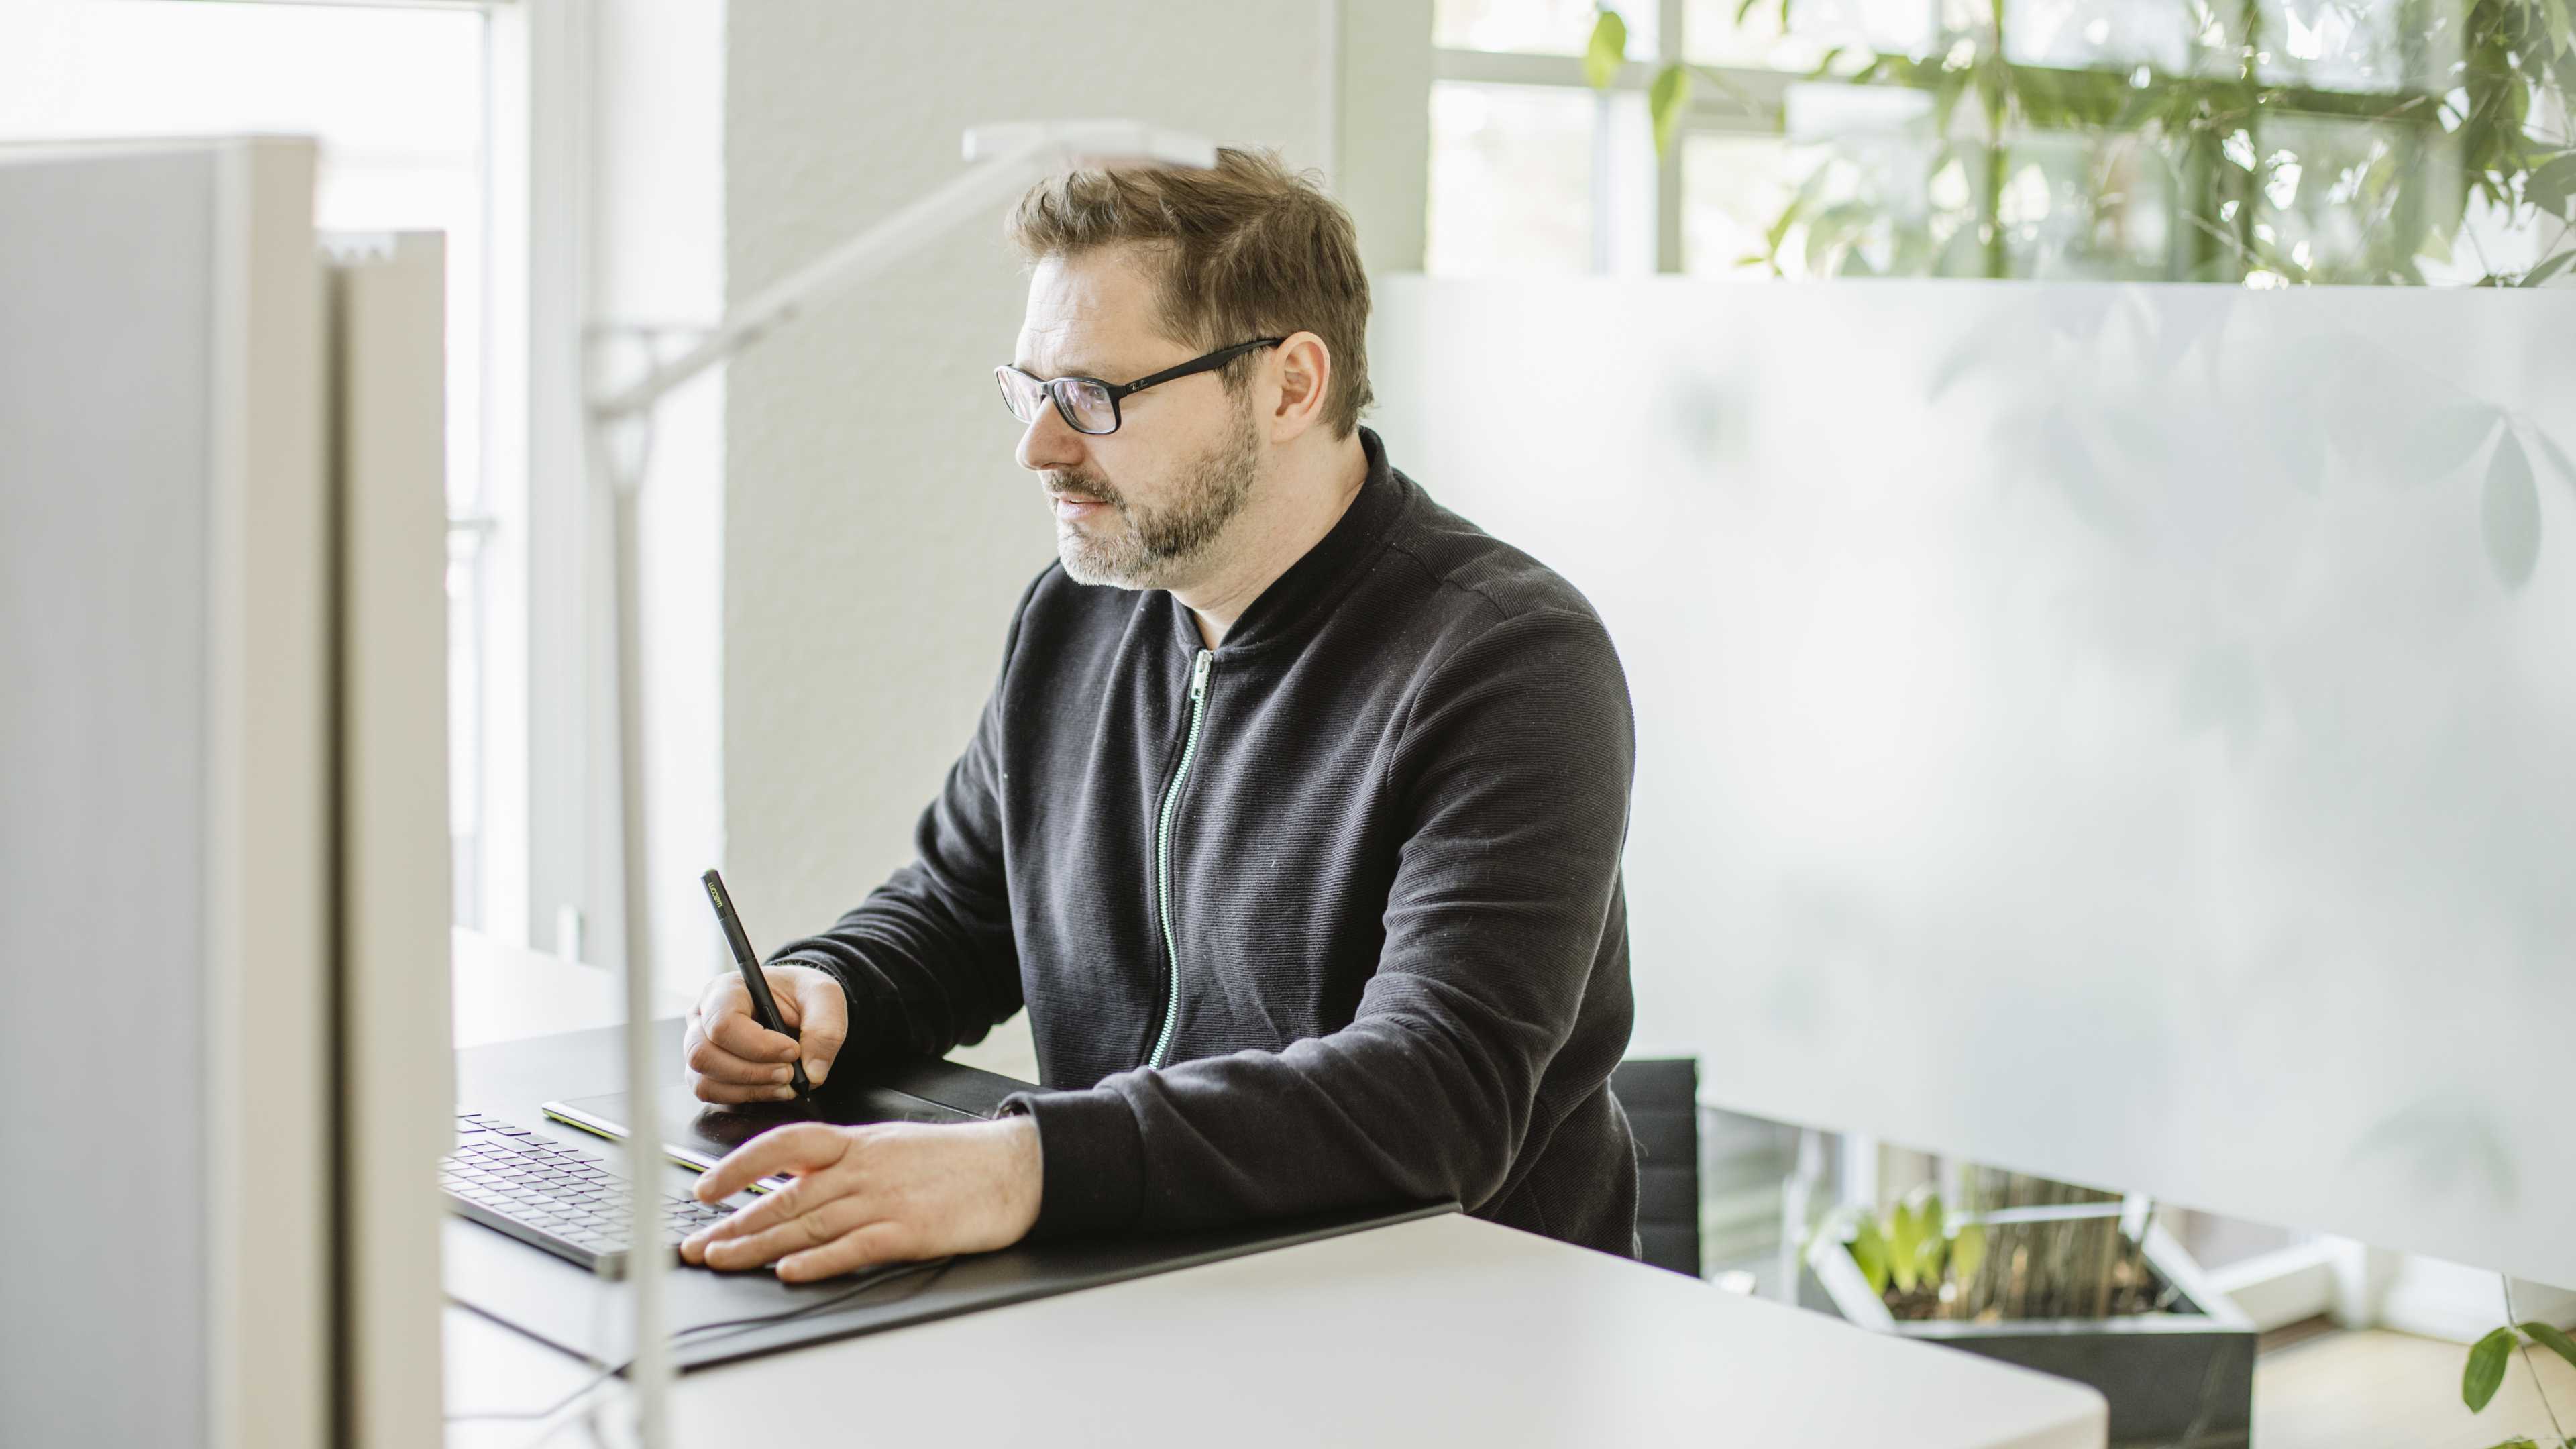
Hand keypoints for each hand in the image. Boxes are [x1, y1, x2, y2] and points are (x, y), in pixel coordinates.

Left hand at [679, 1117, 1042, 1280]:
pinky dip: (818, 1260)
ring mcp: (885, 1200)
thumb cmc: (957, 1162)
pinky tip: (790, 1270)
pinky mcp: (909, 1231)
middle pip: (786, 1196)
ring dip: (758, 1245)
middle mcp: (864, 1169)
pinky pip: (852, 1247)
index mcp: (858, 1145)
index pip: (785, 1145)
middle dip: (733, 1223)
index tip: (706, 1188)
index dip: (740, 1166)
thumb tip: (798, 1179)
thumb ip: (846, 1161)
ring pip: (808, 1222)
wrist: (1014, 1167)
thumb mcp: (893, 1145)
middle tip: (696, 1245)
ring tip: (722, 1259)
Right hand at [683, 963, 847, 1103]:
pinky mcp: (706, 1070)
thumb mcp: (825, 997)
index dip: (757, 1045)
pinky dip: (744, 1096)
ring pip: (704, 1080)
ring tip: (786, 1082)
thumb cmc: (803, 995)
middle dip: (752, 1072)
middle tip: (790, 1072)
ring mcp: (699, 1045)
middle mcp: (702, 1017)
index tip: (793, 1051)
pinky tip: (774, 1089)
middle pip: (704, 1055)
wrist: (797, 1004)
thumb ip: (825, 1030)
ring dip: (750, 1088)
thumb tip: (812, 1074)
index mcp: (725, 990)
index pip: (722, 1023)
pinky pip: (711, 1093)